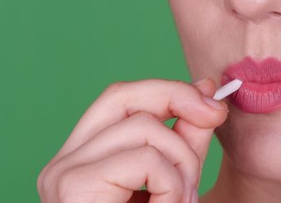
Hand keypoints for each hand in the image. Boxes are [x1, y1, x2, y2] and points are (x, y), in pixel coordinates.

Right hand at [37, 78, 227, 202]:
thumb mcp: (173, 180)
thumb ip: (186, 139)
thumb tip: (206, 89)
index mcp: (85, 158)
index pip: (122, 98)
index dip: (169, 90)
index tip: (211, 98)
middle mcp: (65, 161)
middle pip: (124, 96)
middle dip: (178, 98)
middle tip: (216, 116)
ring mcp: (64, 173)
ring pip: (145, 128)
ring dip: (183, 165)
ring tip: (182, 201)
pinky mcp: (73, 188)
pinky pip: (146, 161)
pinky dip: (173, 187)